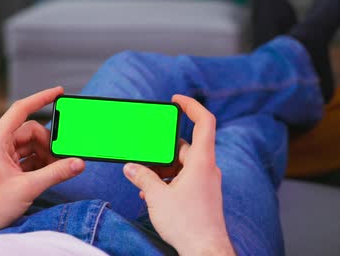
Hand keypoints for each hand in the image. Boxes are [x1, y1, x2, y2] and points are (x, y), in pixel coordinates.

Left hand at [0, 87, 85, 233]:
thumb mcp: (28, 187)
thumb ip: (56, 173)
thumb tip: (78, 163)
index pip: (21, 109)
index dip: (41, 98)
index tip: (59, 92)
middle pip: (32, 131)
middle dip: (49, 144)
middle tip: (62, 159)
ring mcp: (1, 154)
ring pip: (31, 145)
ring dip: (46, 156)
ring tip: (56, 170)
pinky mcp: (6, 166)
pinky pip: (28, 157)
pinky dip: (40, 163)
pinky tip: (48, 174)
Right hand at [123, 95, 234, 255]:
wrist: (205, 250)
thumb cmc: (188, 224)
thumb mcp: (157, 197)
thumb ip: (142, 178)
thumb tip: (132, 168)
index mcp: (202, 161)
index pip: (204, 122)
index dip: (191, 105)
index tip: (176, 100)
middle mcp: (208, 168)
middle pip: (184, 146)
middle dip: (162, 149)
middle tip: (144, 155)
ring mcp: (207, 182)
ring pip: (183, 164)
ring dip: (164, 168)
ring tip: (144, 178)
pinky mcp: (203, 195)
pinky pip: (185, 178)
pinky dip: (170, 180)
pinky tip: (153, 192)